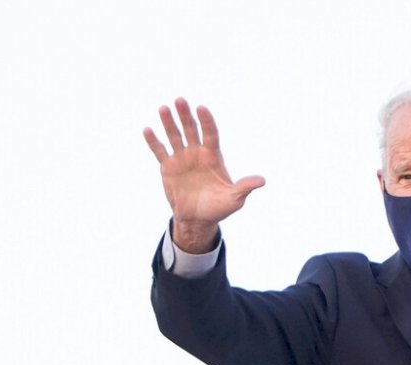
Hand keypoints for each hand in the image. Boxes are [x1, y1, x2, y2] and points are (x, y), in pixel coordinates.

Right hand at [144, 98, 264, 252]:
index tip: (201, 108)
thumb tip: (262, 181)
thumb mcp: (235, 198)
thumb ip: (245, 187)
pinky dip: (154, 141)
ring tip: (163, 109)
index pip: (210, 133)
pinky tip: (148, 129)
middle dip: (186, 115)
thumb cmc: (219, 207)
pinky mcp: (168, 167)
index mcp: (213, 156)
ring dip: (169, 123)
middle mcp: (197, 153)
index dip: (206, 121)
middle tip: (180, 100)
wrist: (198, 219)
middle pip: (191, 129)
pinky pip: (160, 151)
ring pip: (175, 136)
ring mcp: (182, 159)